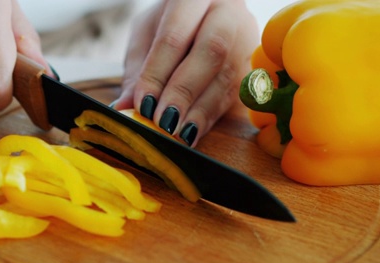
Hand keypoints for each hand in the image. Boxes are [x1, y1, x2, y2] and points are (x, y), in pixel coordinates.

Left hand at [112, 0, 258, 146]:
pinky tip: (190, 133)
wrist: (203, 17)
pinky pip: (235, 95)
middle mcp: (228, 12)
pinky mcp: (254, 66)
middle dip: (184, 90)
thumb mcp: (145, 38)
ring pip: (227, 75)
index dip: (158, 73)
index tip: (143, 103)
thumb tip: (125, 108)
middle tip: (163, 119)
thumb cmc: (169, 24)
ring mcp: (247, 37)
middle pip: (212, 50)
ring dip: (198, 110)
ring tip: (174, 132)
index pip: (175, 36)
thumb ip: (137, 72)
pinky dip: (209, 117)